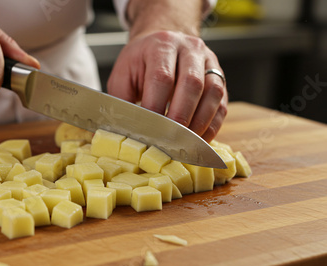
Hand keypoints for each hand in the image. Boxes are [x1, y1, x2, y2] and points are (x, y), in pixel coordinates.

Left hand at [107, 30, 227, 141]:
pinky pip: (222, 102)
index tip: (149, 129)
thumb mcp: (122, 76)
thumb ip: (121, 101)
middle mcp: (189, 48)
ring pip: (213, 92)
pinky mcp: (220, 77)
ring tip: (186, 143)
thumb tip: (121, 131)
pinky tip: (199, 139)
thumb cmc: (139, 63)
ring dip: (200, 122)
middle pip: (192, 83)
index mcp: (161, 45)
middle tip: (170, 140)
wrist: (160, 43)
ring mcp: (208, 61)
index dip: (157, 106)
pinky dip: (212, 125)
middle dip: (181, 116)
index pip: (162, 77)